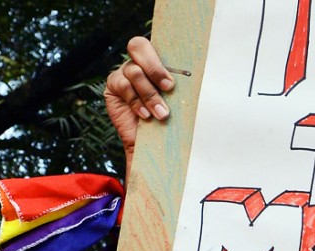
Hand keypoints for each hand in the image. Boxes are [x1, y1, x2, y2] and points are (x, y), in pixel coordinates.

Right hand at [104, 37, 174, 173]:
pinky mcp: (114, 86)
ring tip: (161, 114)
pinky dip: (137, 102)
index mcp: (157, 60)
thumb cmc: (170, 120)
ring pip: (134, 71)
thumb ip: (179, 87)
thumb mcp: (178, 101)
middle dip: (154, 68)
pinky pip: (124, 86)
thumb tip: (200, 79)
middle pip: (138, 46)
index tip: (172, 83)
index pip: (156, 42)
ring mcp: (124, 72)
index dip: (161, 59)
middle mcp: (139, 62)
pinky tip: (145, 115)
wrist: (154, 144)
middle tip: (167, 88)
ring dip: (149, 94)